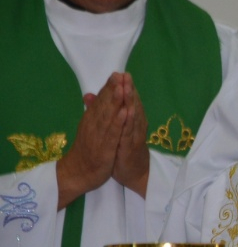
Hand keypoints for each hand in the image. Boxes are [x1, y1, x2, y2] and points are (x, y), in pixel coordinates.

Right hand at [56, 73, 125, 208]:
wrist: (77, 173)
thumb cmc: (87, 149)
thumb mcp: (88, 128)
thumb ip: (91, 111)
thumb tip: (89, 94)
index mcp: (91, 119)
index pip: (101, 100)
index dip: (109, 87)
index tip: (118, 73)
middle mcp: (94, 125)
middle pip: (104, 104)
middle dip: (113, 89)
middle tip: (120, 74)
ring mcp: (99, 136)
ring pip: (108, 116)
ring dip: (115, 102)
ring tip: (122, 87)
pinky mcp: (104, 148)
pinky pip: (112, 134)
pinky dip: (117, 123)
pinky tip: (124, 113)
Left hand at [113, 74, 148, 196]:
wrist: (135, 173)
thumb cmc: (124, 150)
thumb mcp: (114, 131)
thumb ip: (107, 113)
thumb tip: (92, 97)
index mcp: (131, 121)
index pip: (127, 101)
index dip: (124, 88)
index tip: (119, 73)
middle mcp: (136, 126)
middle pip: (133, 105)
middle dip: (129, 90)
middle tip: (126, 75)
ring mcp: (135, 136)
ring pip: (134, 116)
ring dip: (131, 102)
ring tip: (128, 88)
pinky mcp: (132, 147)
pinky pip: (130, 133)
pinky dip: (130, 122)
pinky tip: (128, 111)